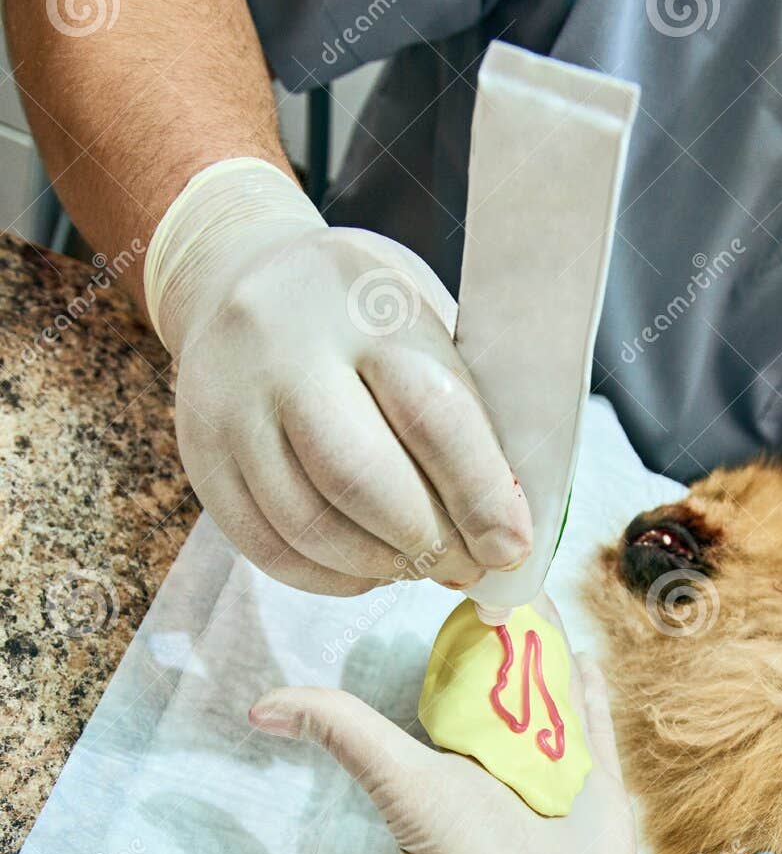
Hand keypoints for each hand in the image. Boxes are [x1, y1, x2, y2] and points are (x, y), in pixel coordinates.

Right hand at [145, 159, 531, 597]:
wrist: (240, 275)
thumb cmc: (361, 320)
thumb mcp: (422, 329)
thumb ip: (462, 418)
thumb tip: (501, 533)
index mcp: (366, 308)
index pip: (431, 415)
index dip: (480, 496)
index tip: (510, 548)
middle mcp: (285, 350)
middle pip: (358, 477)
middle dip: (426, 542)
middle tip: (463, 568)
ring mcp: (230, 404)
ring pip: (308, 524)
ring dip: (377, 567)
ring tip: (415, 567)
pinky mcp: (200, 455)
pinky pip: (265, 547)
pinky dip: (326, 578)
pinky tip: (363, 573)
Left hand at [248, 615, 686, 853]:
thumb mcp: (402, 785)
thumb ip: (345, 732)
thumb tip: (260, 706)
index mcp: (454, 751)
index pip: (457, 673)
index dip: (460, 628)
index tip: (459, 573)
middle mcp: (502, 757)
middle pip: (508, 676)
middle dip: (509, 628)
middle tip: (509, 563)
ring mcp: (554, 770)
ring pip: (553, 693)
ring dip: (550, 648)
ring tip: (544, 595)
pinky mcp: (600, 790)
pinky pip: (597, 726)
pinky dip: (593, 691)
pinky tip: (585, 654)